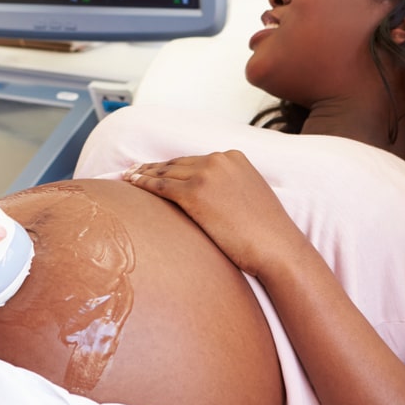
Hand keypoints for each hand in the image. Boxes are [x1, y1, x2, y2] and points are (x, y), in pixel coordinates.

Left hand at [124, 151, 306, 277]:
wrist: (276, 247)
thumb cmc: (266, 231)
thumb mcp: (251, 196)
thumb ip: (231, 187)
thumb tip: (213, 197)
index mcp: (234, 157)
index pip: (195, 160)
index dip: (173, 165)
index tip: (157, 167)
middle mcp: (219, 160)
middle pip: (178, 163)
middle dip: (154, 167)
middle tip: (134, 169)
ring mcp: (206, 175)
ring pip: (166, 172)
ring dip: (144, 173)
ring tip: (128, 176)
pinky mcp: (194, 193)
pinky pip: (161, 186)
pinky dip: (143, 184)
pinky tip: (131, 184)